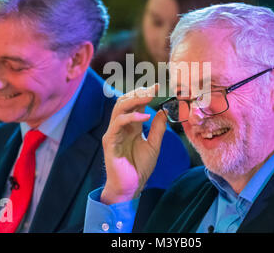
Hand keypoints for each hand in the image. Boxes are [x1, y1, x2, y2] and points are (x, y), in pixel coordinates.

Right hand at [101, 84, 167, 204]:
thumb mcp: (154, 145)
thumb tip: (164, 111)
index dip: (146, 94)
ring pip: (119, 108)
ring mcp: (113, 132)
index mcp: (130, 126)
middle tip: (155, 87)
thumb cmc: (139, 168)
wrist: (131, 187)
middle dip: (140, 92)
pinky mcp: (110, 141)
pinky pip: (118, 124)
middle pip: (125, 101)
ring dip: (135, 99)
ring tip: (150, 95)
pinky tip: (145, 116)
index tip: (160, 86)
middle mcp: (120, 126)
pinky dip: (131, 117)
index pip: (135, 104)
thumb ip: (158, 129)